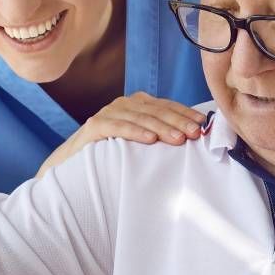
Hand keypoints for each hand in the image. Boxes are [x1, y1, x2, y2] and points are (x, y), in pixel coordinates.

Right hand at [38, 94, 207, 175]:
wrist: (72, 169)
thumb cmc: (111, 158)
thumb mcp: (139, 145)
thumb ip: (159, 137)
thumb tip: (192, 140)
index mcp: (136, 105)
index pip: (166, 105)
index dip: (184, 113)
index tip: (203, 125)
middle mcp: (122, 105)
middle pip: (155, 110)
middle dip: (178, 121)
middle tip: (195, 133)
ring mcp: (107, 114)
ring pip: (139, 117)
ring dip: (161, 127)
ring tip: (178, 139)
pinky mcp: (94, 127)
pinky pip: (117, 126)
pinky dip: (134, 131)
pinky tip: (149, 140)